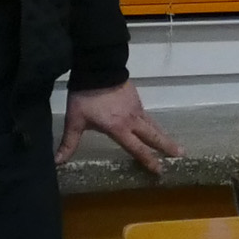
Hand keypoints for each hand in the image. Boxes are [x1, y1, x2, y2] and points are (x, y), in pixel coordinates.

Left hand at [58, 82, 182, 175]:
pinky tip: (153, 126)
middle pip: (153, 136)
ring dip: (163, 135)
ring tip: (175, 144)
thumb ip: (69, 142)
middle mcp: (132, 120)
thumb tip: (57, 162)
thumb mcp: (75, 120)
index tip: (160, 170)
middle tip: (181, 154)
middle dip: (167, 146)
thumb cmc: (85, 96)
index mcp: (118, 128)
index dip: (148, 160)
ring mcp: (136, 107)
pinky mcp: (136, 98)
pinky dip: (153, 123)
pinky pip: (147, 114)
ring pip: (153, 124)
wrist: (98, 67)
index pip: (136, 149)